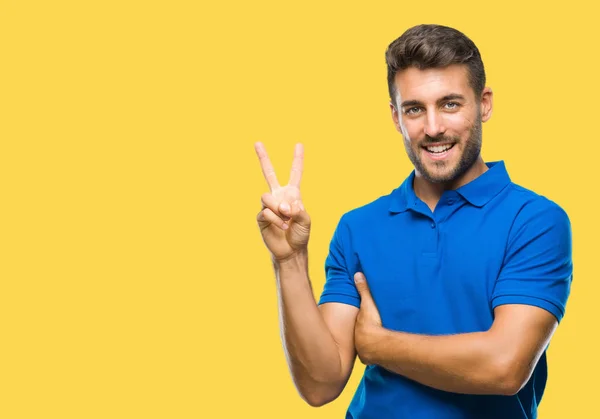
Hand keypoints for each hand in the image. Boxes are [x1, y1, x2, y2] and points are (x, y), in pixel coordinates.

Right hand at [255, 142, 310, 262]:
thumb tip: (283, 205)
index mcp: (293, 193)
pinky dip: (276, 219)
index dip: (297, 159)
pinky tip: (282, 226)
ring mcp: (268, 205)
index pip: (295, 173)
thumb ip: (298, 209)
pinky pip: (266, 211)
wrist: (291, 250)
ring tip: (286, 219)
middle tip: (257, 142)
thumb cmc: (300, 235)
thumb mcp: (306, 220)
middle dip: (263, 157)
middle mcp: (279, 196)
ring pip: (267, 196)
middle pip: (269, 173)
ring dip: (278, 208)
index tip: (299, 144)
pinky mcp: (261, 216)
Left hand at [354, 272, 383, 364]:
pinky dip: (375, 356)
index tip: (363, 321)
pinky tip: (378, 357)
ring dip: (368, 347)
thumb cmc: (371, 324)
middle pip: (359, 337)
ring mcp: (362, 351)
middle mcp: (357, 340)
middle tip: (369, 334)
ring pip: (364, 348)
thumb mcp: (368, 304)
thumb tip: (357, 274)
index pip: (357, 324)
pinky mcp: (370, 360)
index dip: (360, 322)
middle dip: (363, 336)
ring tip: (374, 346)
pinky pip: (371, 357)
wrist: (376, 346)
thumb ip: (363, 290)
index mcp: (357, 327)